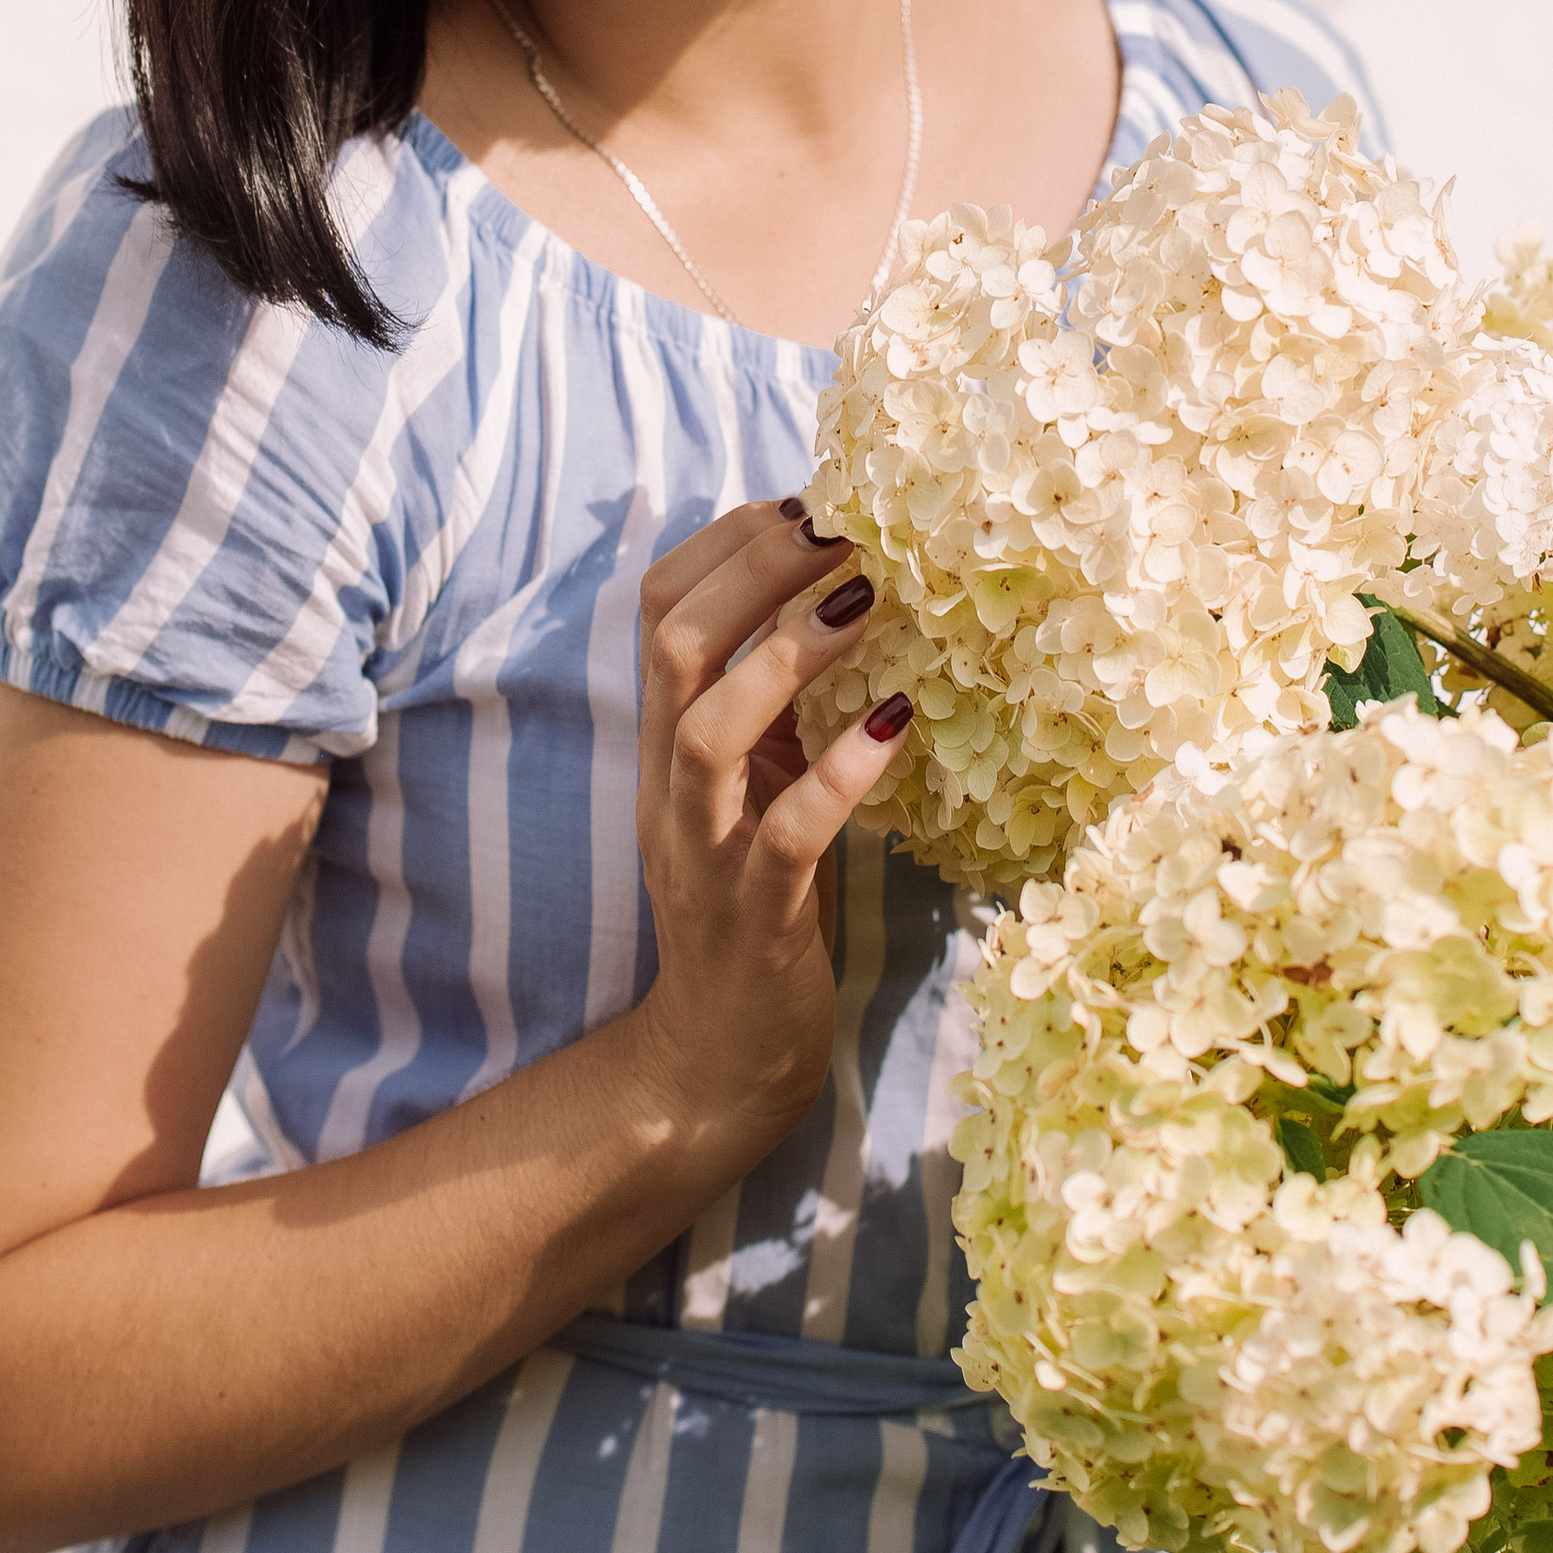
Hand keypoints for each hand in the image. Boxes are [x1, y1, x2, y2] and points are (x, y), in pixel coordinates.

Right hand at [627, 496, 910, 1160]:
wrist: (719, 1052)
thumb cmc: (755, 897)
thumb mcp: (756, 779)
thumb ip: (775, 699)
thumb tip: (842, 590)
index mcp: (669, 738)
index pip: (657, 604)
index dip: (726, 540)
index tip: (808, 501)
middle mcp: (672, 782)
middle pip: (674, 643)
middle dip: (754, 569)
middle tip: (839, 530)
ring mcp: (705, 847)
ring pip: (708, 729)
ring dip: (789, 654)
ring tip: (867, 603)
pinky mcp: (752, 914)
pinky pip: (784, 835)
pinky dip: (839, 775)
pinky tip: (895, 727)